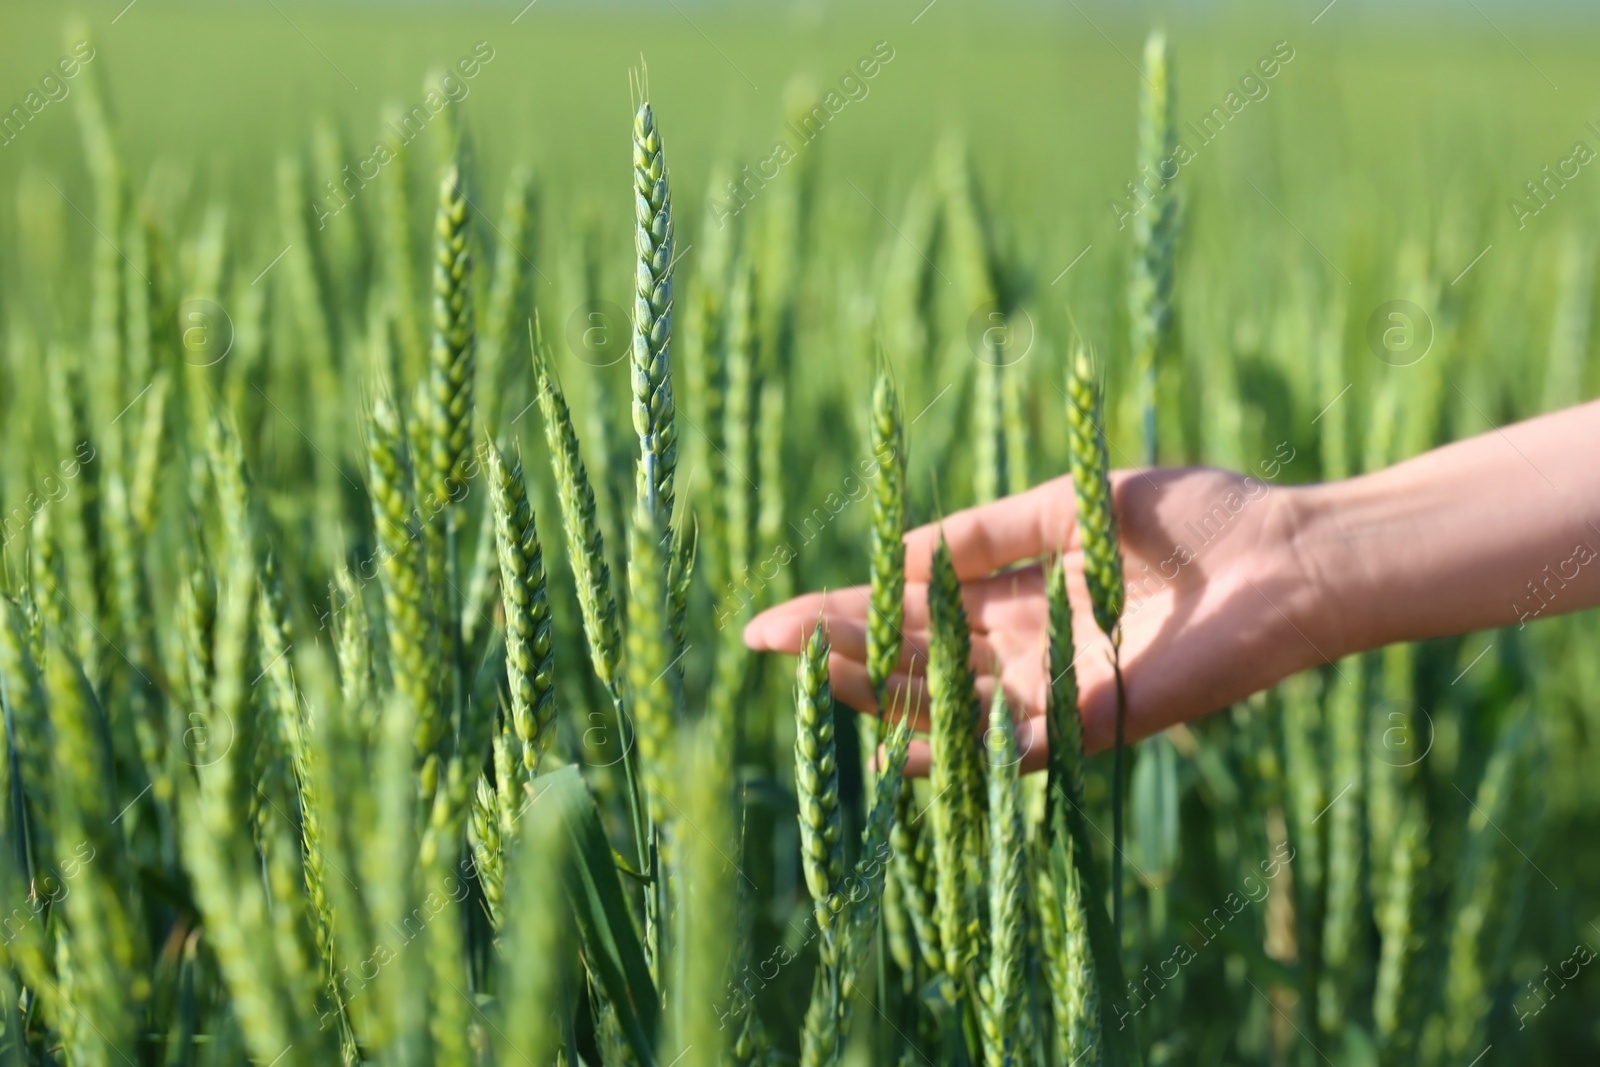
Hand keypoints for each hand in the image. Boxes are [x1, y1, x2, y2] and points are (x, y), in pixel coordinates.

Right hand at [743, 466, 1327, 773]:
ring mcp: (1057, 691)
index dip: (840, 611)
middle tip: (764, 646)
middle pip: (913, 660)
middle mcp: (1027, 652)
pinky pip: (1013, 746)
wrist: (1289, 556)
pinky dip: (955, 751)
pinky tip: (892, 754)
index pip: (911, 609)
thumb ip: (989, 531)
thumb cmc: (1198, 520)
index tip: (769, 619)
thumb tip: (898, 555)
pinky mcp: (1096, 720)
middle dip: (840, 652)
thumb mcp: (1074, 502)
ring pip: (947, 703)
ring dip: (879, 694)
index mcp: (1021, 597)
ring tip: (810, 677)